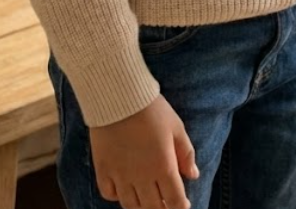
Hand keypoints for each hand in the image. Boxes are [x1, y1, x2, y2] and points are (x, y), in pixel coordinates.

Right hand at [90, 94, 198, 208]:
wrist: (120, 98)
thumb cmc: (152, 110)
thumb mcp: (176, 127)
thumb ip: (186, 153)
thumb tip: (193, 175)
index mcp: (163, 167)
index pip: (174, 200)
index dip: (181, 206)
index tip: (184, 204)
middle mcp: (141, 177)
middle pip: (152, 207)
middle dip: (162, 208)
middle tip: (166, 202)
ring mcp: (120, 176)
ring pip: (130, 205)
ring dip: (141, 206)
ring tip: (147, 200)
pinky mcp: (102, 170)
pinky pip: (108, 194)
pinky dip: (117, 196)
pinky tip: (124, 189)